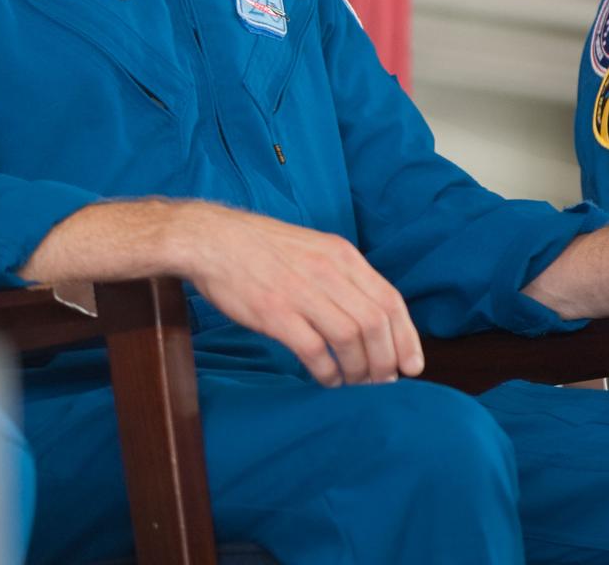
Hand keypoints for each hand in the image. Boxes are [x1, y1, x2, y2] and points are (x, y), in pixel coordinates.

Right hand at [183, 203, 423, 386]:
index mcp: (340, 254)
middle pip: (376, 325)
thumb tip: (371, 317)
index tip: (410, 366)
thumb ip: (341, 276)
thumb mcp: (311, 248)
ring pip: (351, 340)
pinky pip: (316, 352)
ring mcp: (301, 292)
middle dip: (386, 361)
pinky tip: (326, 378)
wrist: (211, 239)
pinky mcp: (275, 313)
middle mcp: (327, 271)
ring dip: (359, 371)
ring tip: (353, 382)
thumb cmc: (260, 247)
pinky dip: (328, 373)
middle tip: (381, 381)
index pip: (391, 300)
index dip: (407, 338)